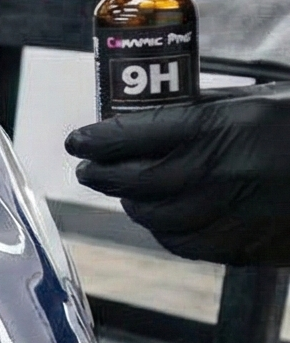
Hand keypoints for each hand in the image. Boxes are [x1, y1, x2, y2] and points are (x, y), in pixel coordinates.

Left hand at [65, 83, 289, 266]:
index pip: (136, 135)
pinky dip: (166, 231)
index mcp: (225, 126)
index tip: (78, 140)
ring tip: (125, 191)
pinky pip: (188, 244)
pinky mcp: (250, 245)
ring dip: (133, 204)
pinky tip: (164, 217)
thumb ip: (208, 107)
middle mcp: (224, 173)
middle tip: (88, 168)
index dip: (98, 140)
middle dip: (103, 174)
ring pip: (156, 218)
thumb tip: (150, 114)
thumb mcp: (265, 96)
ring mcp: (237, 214)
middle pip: (136, 181)